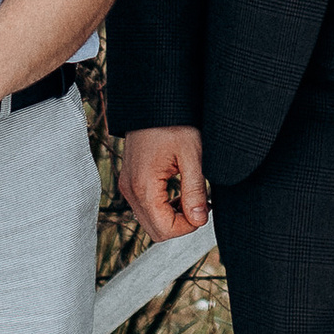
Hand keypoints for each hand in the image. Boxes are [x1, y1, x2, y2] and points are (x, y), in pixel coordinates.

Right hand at [119, 124, 209, 240]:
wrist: (154, 103)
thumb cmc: (174, 124)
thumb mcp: (192, 157)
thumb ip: (195, 191)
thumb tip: (199, 220)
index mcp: (143, 186)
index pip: (164, 229)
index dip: (188, 226)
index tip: (205, 209)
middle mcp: (130, 190)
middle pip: (155, 231)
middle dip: (181, 224)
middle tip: (200, 205)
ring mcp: (128, 186)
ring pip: (150, 221)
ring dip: (172, 217)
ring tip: (192, 197)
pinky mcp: (130, 181)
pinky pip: (145, 207)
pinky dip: (163, 208)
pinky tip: (179, 193)